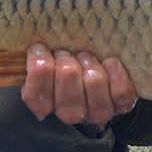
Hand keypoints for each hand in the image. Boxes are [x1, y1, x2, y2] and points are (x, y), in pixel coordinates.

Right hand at [20, 44, 136, 125]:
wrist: (100, 68)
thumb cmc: (67, 57)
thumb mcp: (47, 54)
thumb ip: (37, 52)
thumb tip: (30, 39)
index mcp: (46, 101)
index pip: (36, 98)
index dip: (38, 72)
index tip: (40, 49)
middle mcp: (71, 112)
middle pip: (67, 102)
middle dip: (67, 71)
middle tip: (67, 55)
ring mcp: (98, 111)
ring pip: (95, 100)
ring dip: (91, 74)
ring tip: (87, 57)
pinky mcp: (121, 105)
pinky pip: (120, 96)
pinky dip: (116, 78)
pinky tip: (110, 62)